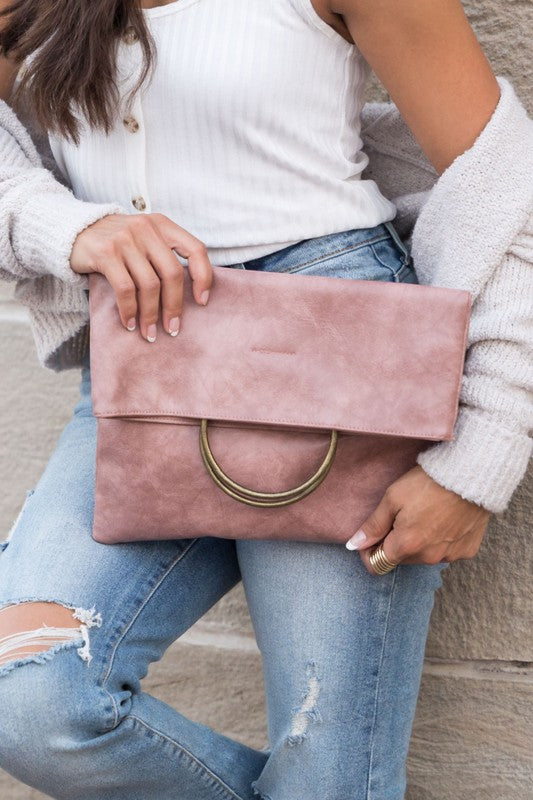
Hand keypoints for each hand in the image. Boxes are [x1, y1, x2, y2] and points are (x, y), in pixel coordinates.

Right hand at [70, 212, 212, 341]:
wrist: (73, 230)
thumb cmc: (116, 243)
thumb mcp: (144, 239)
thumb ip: (163, 256)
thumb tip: (189, 295)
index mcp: (162, 225)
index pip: (196, 249)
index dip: (203, 278)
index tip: (202, 302)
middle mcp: (146, 228)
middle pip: (172, 274)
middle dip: (174, 306)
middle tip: (172, 329)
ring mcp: (125, 239)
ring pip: (149, 285)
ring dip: (150, 315)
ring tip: (149, 333)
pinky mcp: (105, 252)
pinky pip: (125, 289)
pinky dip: (129, 311)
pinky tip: (130, 323)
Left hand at [345, 466, 490, 574]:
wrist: (471, 475)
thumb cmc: (428, 483)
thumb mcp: (393, 498)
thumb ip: (373, 525)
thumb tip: (353, 545)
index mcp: (406, 546)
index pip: (378, 564)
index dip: (369, 551)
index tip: (372, 535)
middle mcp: (428, 557)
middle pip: (401, 558)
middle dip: (395, 542)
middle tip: (401, 515)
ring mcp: (450, 556)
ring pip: (423, 555)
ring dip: (418, 542)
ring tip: (425, 513)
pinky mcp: (467, 550)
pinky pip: (446, 551)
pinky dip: (441, 540)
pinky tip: (444, 519)